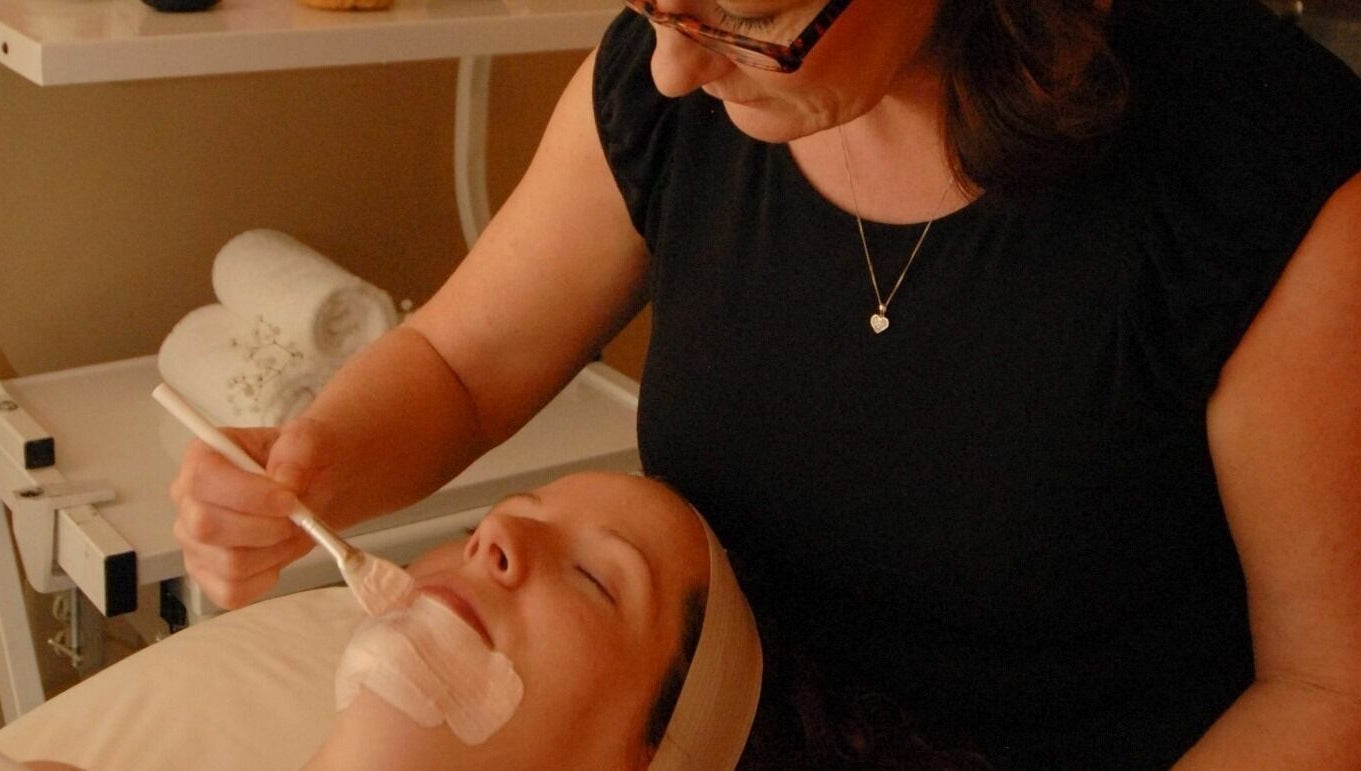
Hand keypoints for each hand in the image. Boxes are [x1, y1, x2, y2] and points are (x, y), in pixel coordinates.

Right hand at [169, 424, 315, 608]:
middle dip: (265, 528)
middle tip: (298, 519)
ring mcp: (194, 542)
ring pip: (228, 564)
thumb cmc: (300, 461)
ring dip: (275, 552)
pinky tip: (278, 554)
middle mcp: (187, 501)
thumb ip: (298, 451)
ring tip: (294, 533)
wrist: (311, 488)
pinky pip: (232, 592)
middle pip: (208, 527)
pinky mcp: (208, 575)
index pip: (203, 480)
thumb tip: (285, 481)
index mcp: (202, 458)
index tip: (289, 500)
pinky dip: (266, 578)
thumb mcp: (307, 440)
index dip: (248, 495)